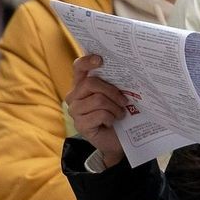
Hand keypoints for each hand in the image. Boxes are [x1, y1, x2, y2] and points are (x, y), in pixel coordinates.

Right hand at [68, 53, 134, 167]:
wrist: (117, 140)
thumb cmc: (116, 114)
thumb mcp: (115, 96)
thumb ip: (112, 83)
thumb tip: (125, 69)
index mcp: (82, 84)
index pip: (78, 67)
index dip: (87, 61)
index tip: (100, 59)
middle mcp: (74, 96)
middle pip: (91, 83)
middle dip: (112, 91)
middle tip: (124, 100)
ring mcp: (75, 111)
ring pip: (98, 100)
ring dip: (114, 107)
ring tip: (120, 113)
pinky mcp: (80, 125)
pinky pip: (99, 115)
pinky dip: (111, 117)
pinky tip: (113, 121)